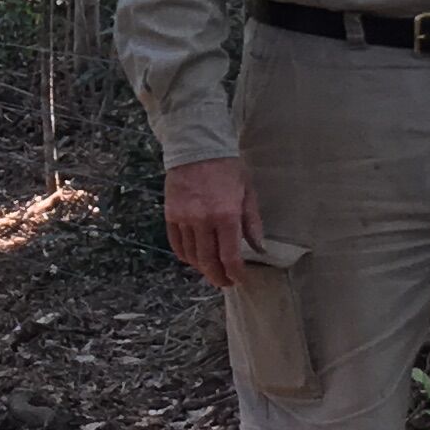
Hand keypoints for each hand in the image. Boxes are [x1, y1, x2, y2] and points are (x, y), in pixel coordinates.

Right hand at [162, 155, 262, 291]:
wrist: (198, 147)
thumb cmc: (227, 168)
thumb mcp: (247, 192)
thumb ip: (252, 223)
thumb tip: (258, 248)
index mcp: (226, 215)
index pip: (230, 257)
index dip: (235, 273)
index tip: (240, 279)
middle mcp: (203, 221)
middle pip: (208, 262)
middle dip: (218, 277)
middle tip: (225, 282)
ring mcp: (184, 219)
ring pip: (191, 256)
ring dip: (202, 268)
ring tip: (211, 270)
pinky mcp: (171, 215)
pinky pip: (176, 244)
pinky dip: (185, 256)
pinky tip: (194, 258)